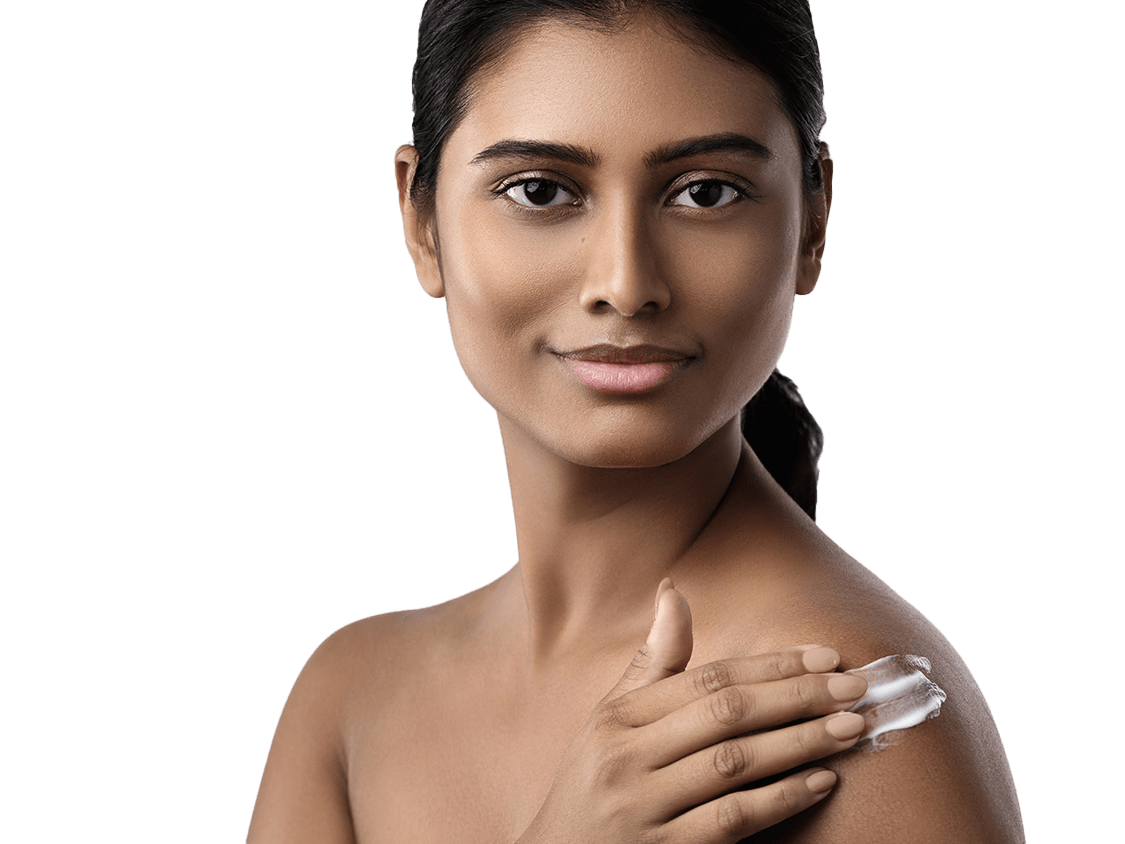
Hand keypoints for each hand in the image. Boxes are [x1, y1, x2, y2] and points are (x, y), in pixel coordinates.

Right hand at [517, 579, 866, 842]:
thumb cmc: (592, 786)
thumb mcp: (609, 723)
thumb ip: (652, 663)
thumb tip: (675, 590)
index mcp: (617, 718)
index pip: (706, 677)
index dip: (771, 664)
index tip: (826, 656)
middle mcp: (626, 757)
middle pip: (726, 713)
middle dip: (797, 696)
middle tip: (855, 688)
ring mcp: (643, 809)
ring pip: (734, 763)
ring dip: (800, 742)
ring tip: (850, 728)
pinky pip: (732, 819)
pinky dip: (781, 798)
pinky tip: (820, 782)